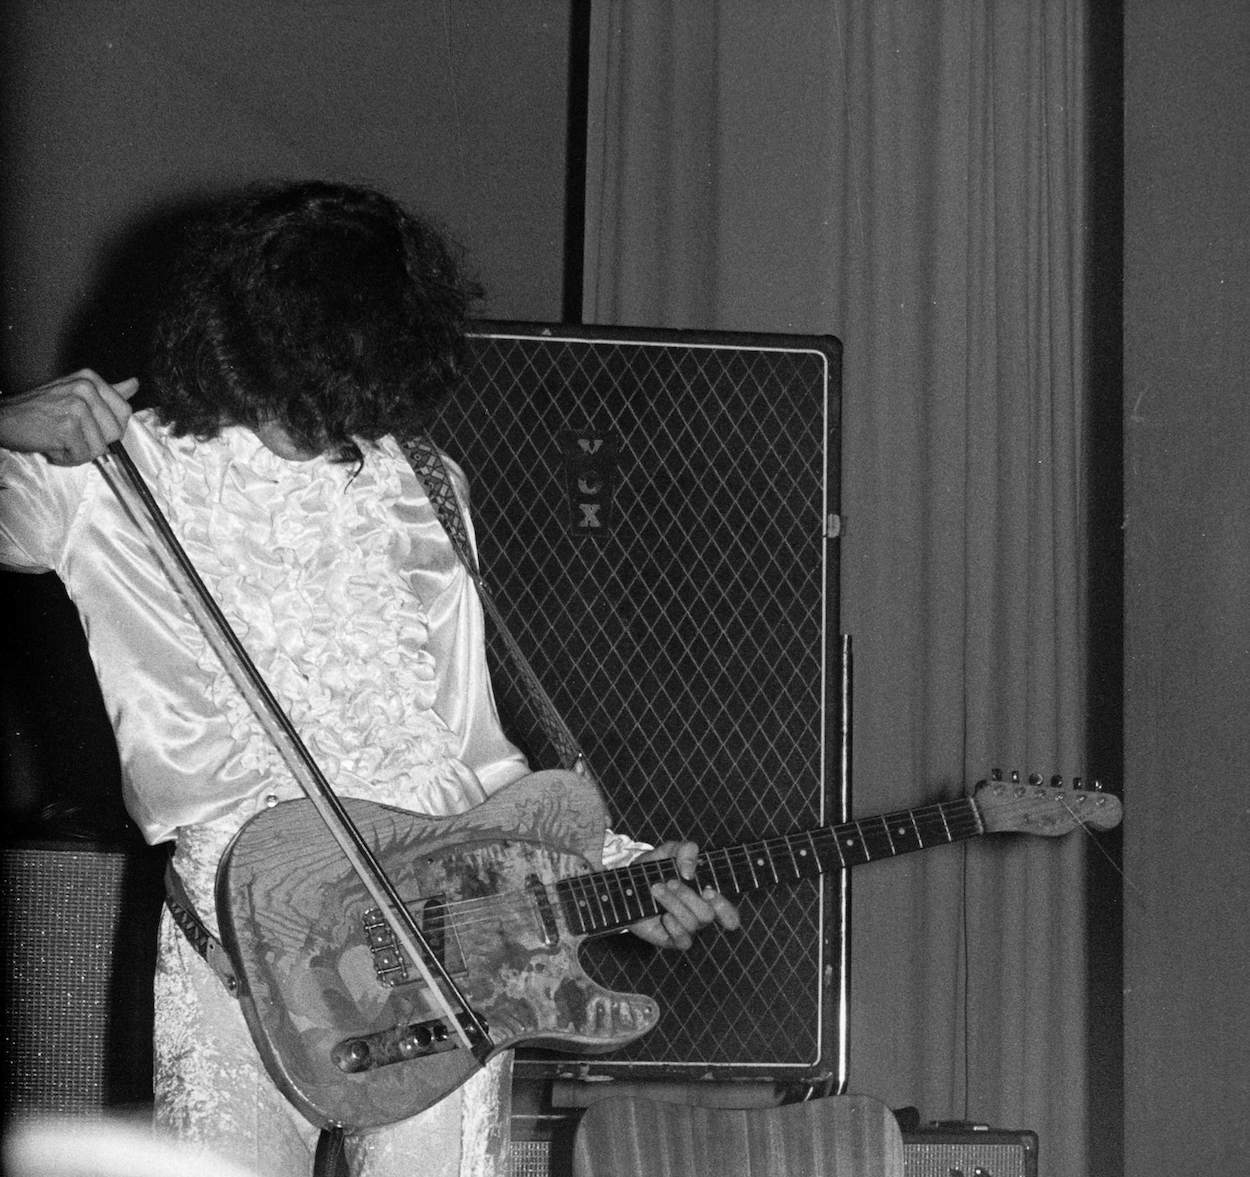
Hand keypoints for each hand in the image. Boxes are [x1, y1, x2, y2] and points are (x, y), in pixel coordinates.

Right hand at [0, 370, 137, 465]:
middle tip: (71, 434)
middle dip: (96, 442)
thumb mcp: (75, 393)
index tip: (89, 427)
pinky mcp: (67, 426)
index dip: (110, 428)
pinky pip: (83, 456)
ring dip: (80, 452)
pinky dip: (67, 458)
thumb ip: (108, 391)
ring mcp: (76, 406)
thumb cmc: (40, 410)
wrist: (3, 419)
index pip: (125, 412)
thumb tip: (135, 384)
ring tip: (60, 439)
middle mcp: (86, 388)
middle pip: (116, 432)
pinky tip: (52, 445)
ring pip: (100, 447)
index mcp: (91, 379)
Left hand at [629, 840, 740, 949]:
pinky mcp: (672, 940)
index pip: (730, 914)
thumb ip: (685, 850)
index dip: (724, 907)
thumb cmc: (654, 867)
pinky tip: (663, 916)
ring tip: (656, 888)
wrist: (628, 884)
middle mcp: (699, 915)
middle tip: (670, 881)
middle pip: (707, 915)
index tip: (707, 890)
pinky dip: (673, 926)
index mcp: (706, 897)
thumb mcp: (669, 851)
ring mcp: (686, 929)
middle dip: (687, 896)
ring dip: (672, 903)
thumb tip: (689, 872)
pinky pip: (683, 940)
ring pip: (692, 923)